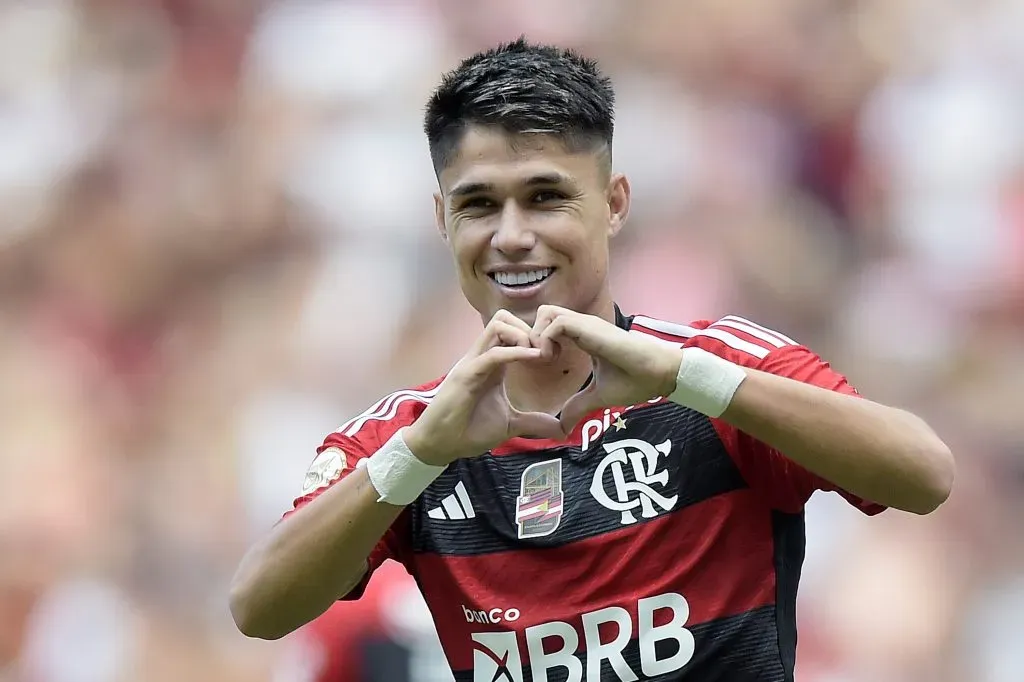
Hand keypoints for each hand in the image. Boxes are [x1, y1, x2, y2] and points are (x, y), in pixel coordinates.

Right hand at [404, 310, 563, 465]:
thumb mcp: (510, 424)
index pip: (511, 330)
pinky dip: (516, 352)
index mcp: (493, 363)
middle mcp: (482, 356)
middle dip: (530, 328)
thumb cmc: (469, 430)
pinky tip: (534, 359)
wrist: (440, 445)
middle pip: (504, 318)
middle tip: (547, 352)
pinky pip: (493, 353)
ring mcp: (473, 363)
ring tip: (539, 356)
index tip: (554, 355)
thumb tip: (560, 429)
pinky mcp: (467, 375)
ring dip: (523, 335)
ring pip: (497, 325)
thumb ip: (534, 422)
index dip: (535, 335)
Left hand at [530, 305, 682, 433]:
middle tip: (539, 360)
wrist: (659, 375)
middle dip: (532, 335)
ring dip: (538, 336)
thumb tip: (563, 427)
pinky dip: (547, 339)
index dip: (539, 342)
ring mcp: (586, 324)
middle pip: (543, 313)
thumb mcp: (599, 396)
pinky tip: (554, 359)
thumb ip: (579, 406)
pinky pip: (557, 322)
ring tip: (546, 359)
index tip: (543, 366)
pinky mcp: (590, 328)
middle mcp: (582, 326)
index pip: (550, 326)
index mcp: (583, 337)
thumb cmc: (636, 381)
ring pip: (546, 312)